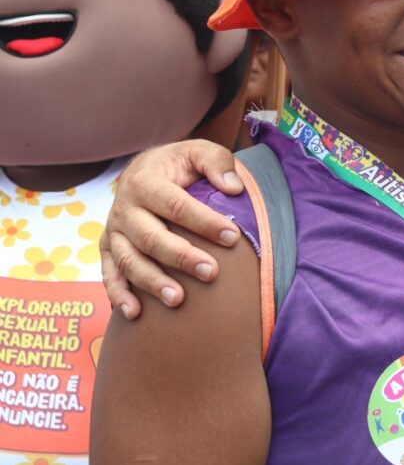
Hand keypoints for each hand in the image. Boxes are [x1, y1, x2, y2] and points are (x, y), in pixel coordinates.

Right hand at [101, 141, 240, 319]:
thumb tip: (233, 187)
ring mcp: (113, 230)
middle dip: (181, 257)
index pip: (176, 205)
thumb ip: (217, 161)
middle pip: (151, 237)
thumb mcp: (198, 151)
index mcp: (145, 181)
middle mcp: (124, 208)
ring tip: (178, 300)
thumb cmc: (180, 165)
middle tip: (211, 273)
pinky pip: (108, 273)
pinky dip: (118, 294)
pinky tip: (134, 313)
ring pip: (128, 260)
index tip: (233, 237)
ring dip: (151, 281)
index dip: (204, 222)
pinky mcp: (108, 248)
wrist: (146, 170)